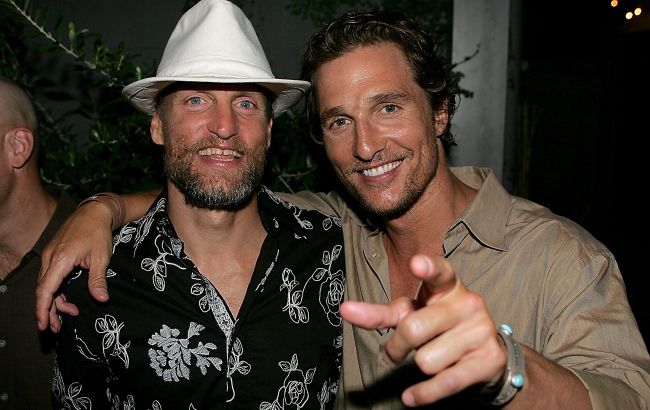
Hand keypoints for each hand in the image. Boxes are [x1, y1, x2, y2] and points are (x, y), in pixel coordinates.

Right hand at [36, 201, 113, 330]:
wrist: (94, 212)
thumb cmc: (98, 233)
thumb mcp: (102, 257)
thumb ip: (98, 280)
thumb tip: (101, 300)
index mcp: (60, 259)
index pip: (46, 289)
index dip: (43, 309)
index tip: (43, 324)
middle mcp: (50, 258)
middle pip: (43, 290)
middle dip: (48, 311)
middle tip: (55, 329)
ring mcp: (50, 255)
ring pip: (46, 284)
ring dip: (53, 301)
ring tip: (64, 317)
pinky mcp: (54, 254)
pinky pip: (50, 276)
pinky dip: (55, 290)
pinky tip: (64, 300)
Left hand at [340, 255, 506, 406]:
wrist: (487, 352)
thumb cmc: (440, 324)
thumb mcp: (413, 312)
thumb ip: (381, 312)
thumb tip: (345, 309)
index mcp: (448, 285)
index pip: (440, 271)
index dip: (428, 267)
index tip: (416, 264)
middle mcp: (468, 303)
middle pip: (414, 329)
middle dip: (397, 347)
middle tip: (398, 351)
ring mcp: (480, 331)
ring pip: (426, 361)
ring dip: (420, 366)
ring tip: (433, 357)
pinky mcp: (488, 360)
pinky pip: (444, 383)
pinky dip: (423, 394)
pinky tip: (411, 397)